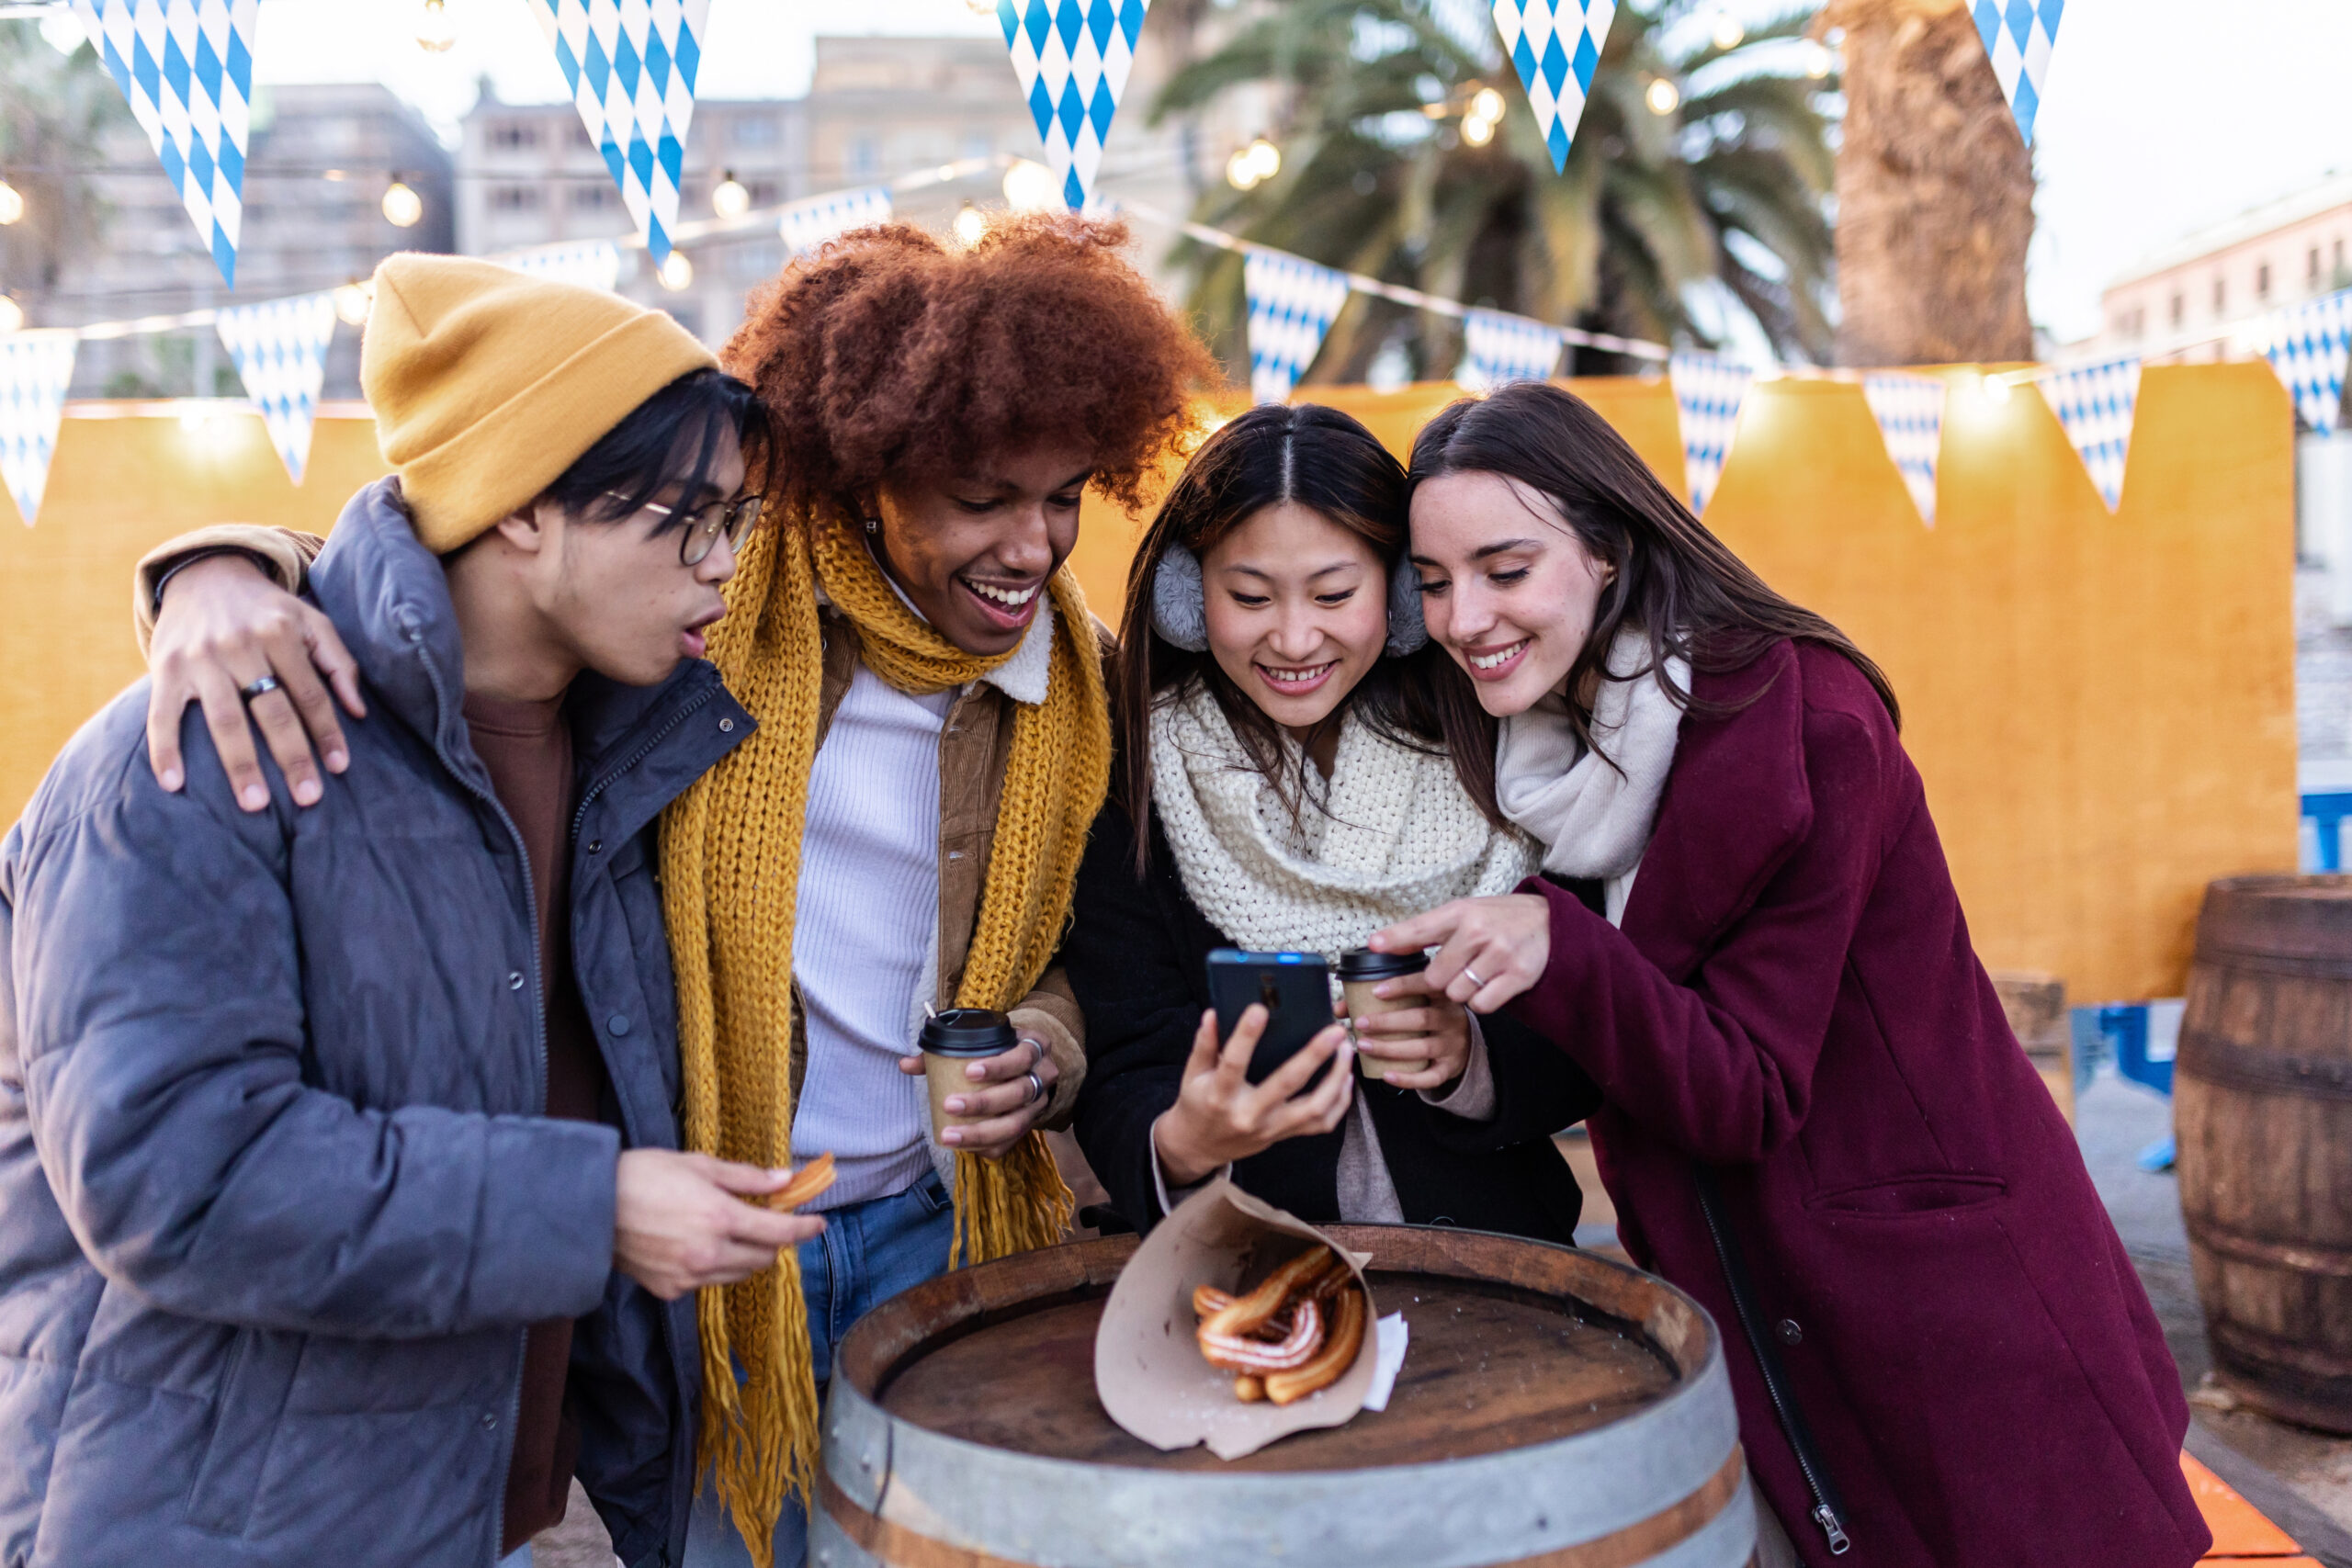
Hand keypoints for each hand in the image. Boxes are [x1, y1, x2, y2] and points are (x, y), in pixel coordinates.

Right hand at [147, 553, 365, 812]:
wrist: (204, 574)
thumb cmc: (267, 610)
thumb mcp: (311, 621)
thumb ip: (339, 662)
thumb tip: (359, 712)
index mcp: (281, 634)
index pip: (311, 694)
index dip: (328, 732)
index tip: (340, 767)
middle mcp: (240, 645)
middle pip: (271, 711)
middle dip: (292, 757)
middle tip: (308, 798)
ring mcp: (200, 658)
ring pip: (224, 719)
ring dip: (240, 764)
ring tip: (255, 805)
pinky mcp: (165, 667)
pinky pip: (161, 715)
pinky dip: (164, 750)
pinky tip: (173, 784)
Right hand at [612, 1149, 824, 1301]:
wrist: (590, 1207)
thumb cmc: (644, 1175)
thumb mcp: (699, 1165)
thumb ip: (746, 1177)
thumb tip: (785, 1179)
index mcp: (721, 1217)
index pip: (779, 1232)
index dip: (805, 1229)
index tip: (818, 1223)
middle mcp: (710, 1253)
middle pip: (763, 1258)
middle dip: (773, 1242)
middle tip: (769, 1224)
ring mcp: (689, 1276)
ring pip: (738, 1275)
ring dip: (746, 1257)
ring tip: (732, 1235)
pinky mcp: (670, 1290)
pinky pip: (707, 1282)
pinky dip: (714, 1268)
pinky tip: (698, 1247)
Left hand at [894, 1029, 1057, 1159]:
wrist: (1028, 1066)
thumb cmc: (998, 1051)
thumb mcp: (982, 1043)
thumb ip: (943, 1052)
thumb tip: (906, 1065)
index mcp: (1034, 1048)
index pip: (1023, 1056)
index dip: (999, 1066)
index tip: (969, 1072)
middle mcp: (1044, 1076)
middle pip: (1020, 1092)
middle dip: (984, 1102)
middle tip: (950, 1105)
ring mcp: (1040, 1104)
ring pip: (1018, 1123)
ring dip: (982, 1132)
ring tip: (949, 1135)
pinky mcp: (1032, 1125)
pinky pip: (1013, 1142)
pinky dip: (990, 1147)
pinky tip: (967, 1149)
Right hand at [1152, 1004, 1354, 1187]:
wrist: (1201, 1147)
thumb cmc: (1198, 1104)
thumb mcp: (1192, 1075)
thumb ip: (1203, 1045)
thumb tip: (1212, 1014)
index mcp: (1221, 1097)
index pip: (1233, 1064)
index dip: (1245, 1037)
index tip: (1259, 1010)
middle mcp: (1249, 1115)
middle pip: (1287, 1084)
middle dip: (1314, 1056)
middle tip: (1333, 1031)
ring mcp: (1271, 1128)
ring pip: (1314, 1108)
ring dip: (1336, 1079)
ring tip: (1346, 1051)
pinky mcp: (1285, 1135)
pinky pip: (1321, 1123)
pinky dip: (1339, 1102)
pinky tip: (1346, 1078)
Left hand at [1345, 969, 1471, 1090]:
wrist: (1466, 1044)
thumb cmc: (1431, 1017)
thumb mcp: (1417, 1002)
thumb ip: (1382, 1000)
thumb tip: (1341, 1007)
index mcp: (1443, 995)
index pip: (1426, 985)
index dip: (1402, 986)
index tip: (1375, 991)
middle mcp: (1452, 1019)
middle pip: (1422, 1018)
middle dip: (1387, 1022)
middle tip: (1360, 1023)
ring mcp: (1453, 1045)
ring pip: (1422, 1048)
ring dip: (1390, 1048)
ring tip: (1364, 1046)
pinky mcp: (1450, 1068)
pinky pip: (1430, 1077)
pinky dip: (1408, 1078)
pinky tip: (1386, 1075)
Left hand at [1370, 894, 1552, 1012]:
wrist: (1549, 923)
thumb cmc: (1498, 920)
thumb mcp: (1463, 914)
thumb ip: (1423, 930)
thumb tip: (1378, 944)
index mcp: (1461, 912)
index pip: (1421, 927)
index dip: (1395, 938)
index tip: (1373, 945)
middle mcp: (1479, 931)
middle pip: (1436, 977)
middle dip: (1440, 981)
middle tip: (1454, 971)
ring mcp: (1500, 954)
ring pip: (1457, 994)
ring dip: (1461, 992)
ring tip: (1475, 976)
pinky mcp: (1518, 976)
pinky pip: (1482, 1005)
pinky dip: (1481, 1002)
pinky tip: (1489, 986)